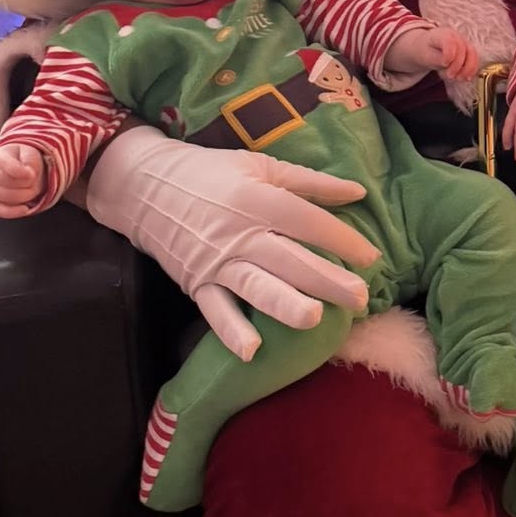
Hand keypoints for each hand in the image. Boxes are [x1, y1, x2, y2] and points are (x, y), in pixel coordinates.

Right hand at [0, 142, 45, 217]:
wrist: (18, 167)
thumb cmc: (23, 160)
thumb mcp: (30, 153)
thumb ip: (30, 161)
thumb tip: (29, 176)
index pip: (5, 164)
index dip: (20, 171)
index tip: (31, 174)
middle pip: (7, 182)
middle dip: (27, 183)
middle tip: (34, 179)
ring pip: (5, 196)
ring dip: (25, 195)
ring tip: (32, 189)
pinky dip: (13, 211)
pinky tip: (25, 208)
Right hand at [84, 127, 378, 361]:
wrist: (144, 187)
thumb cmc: (211, 174)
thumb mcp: (261, 166)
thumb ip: (311, 182)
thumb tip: (359, 192)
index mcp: (259, 198)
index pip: (307, 221)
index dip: (341, 239)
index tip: (371, 258)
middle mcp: (240, 232)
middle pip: (289, 258)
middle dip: (326, 280)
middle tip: (360, 298)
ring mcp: (217, 261)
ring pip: (256, 286)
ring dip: (285, 304)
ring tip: (314, 319)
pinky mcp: (197, 283)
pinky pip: (215, 310)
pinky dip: (231, 330)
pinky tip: (251, 350)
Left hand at [386, 25, 479, 83]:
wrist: (427, 47)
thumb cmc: (425, 50)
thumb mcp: (425, 56)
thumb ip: (436, 59)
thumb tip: (447, 64)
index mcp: (442, 34)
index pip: (449, 41)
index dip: (449, 54)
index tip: (444, 64)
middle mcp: (455, 36)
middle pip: (462, 48)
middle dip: (457, 65)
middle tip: (450, 76)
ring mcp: (463, 42)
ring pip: (472, 53)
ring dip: (467, 68)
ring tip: (459, 78)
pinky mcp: (468, 51)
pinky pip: (474, 60)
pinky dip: (472, 70)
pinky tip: (466, 78)